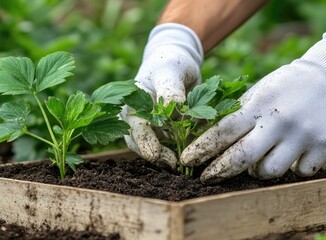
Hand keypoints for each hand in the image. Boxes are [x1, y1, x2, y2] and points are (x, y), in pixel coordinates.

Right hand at [122, 23, 202, 167]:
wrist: (177, 65)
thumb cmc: (169, 63)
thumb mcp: (170, 71)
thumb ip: (170, 88)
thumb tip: (174, 106)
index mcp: (131, 105)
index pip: (135, 128)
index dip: (144, 143)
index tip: (155, 155)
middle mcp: (135, 120)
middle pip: (141, 145)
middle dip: (158, 156)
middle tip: (175, 164)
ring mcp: (149, 129)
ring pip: (155, 150)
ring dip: (170, 157)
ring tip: (185, 161)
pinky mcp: (164, 134)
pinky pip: (171, 147)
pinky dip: (181, 151)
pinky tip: (194, 150)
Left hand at [181, 33, 325, 182]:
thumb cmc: (288, 85)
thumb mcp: (260, 90)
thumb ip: (238, 112)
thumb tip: (205, 133)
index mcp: (260, 104)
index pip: (223, 132)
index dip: (202, 149)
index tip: (186, 161)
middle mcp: (280, 121)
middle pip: (243, 157)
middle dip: (220, 171)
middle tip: (207, 178)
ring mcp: (303, 135)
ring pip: (270, 171)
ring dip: (258, 170)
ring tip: (259, 160)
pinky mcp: (325, 145)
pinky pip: (299, 172)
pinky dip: (292, 168)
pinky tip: (291, 156)